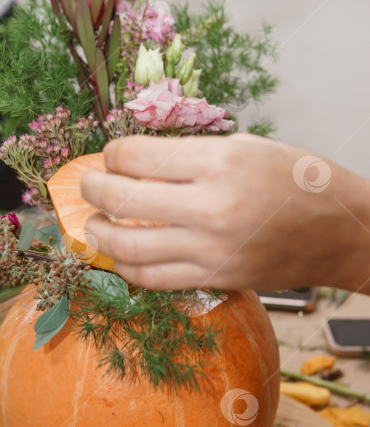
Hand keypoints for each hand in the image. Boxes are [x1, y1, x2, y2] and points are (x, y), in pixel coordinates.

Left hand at [81, 134, 369, 291]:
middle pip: (122, 199)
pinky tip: (119, 254)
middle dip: (92, 189)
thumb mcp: (246, 147)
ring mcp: (210, 250)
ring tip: (92, 223)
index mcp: (219, 163)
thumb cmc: (298, 181)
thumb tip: (140, 161)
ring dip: (97, 233)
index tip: (111, 155)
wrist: (340, 232)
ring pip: (128, 247)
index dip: (112, 153)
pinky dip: (126, 266)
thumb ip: (191, 154)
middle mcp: (210, 208)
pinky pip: (153, 278)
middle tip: (87, 184)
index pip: (136, 156)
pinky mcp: (214, 279)